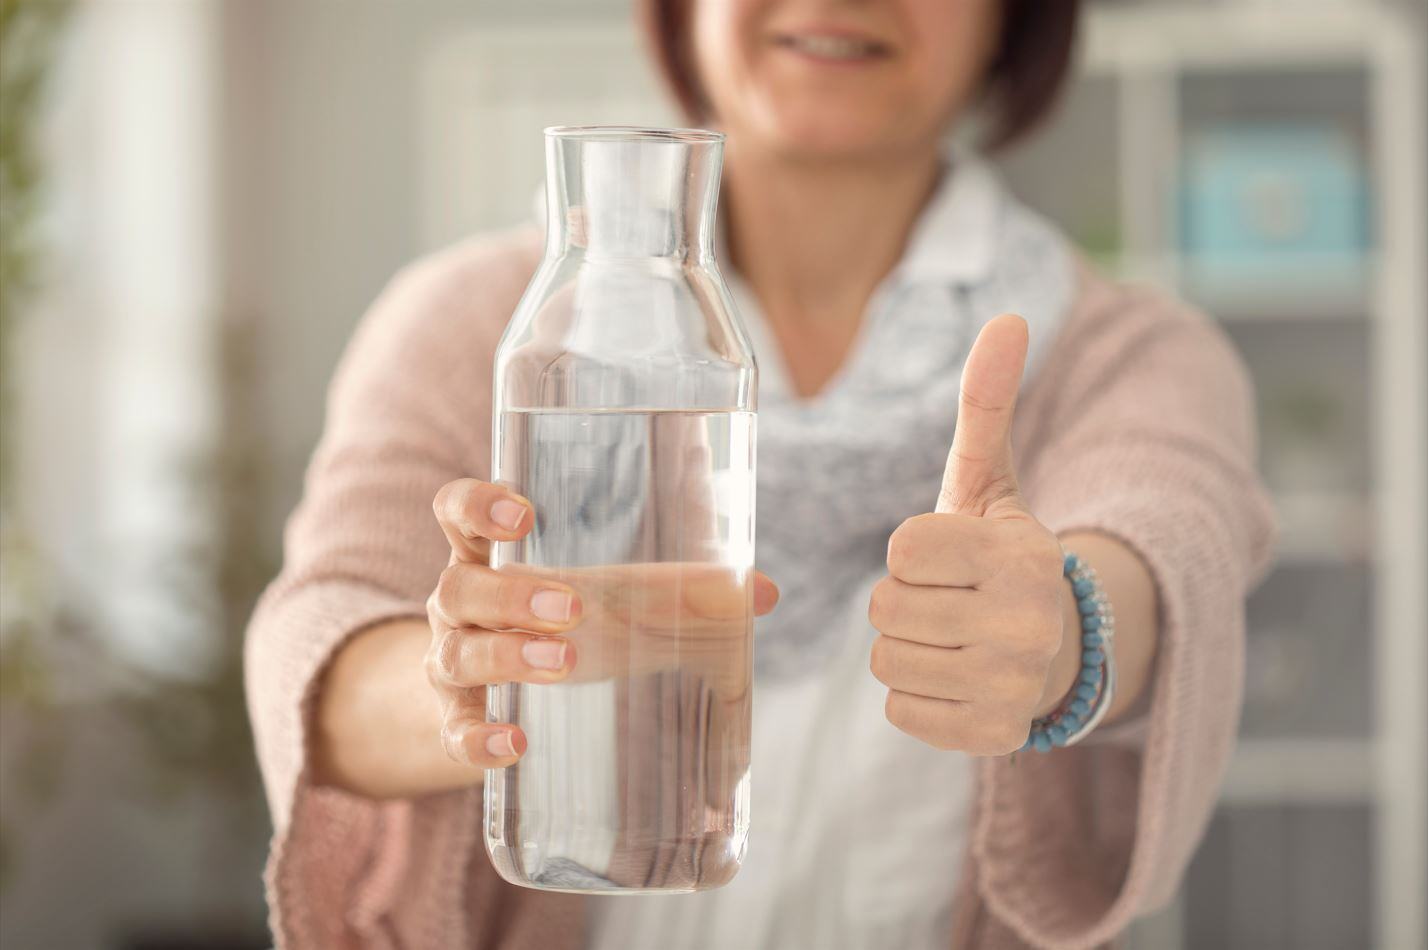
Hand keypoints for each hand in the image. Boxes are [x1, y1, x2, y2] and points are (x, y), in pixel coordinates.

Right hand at [426, 478, 777, 769]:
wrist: (501, 702)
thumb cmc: (569, 628)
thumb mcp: (619, 601)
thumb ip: (686, 590)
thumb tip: (765, 591)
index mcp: (491, 555)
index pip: (456, 512)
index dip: (478, 505)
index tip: (524, 515)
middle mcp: (459, 605)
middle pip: (460, 587)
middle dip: (513, 596)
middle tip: (574, 609)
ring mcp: (449, 665)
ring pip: (457, 654)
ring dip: (508, 658)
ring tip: (565, 664)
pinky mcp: (456, 723)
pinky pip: (454, 733)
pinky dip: (479, 738)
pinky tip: (515, 743)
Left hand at [868, 314, 1071, 754]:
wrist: (1058, 646)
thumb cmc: (1002, 556)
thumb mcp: (993, 481)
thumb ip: (987, 404)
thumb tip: (1008, 317)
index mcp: (1020, 553)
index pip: (901, 548)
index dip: (911, 550)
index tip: (948, 555)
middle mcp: (1026, 623)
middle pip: (885, 608)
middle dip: (904, 600)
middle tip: (950, 600)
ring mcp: (1012, 687)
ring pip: (886, 661)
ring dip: (907, 648)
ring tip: (954, 637)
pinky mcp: (992, 738)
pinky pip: (901, 711)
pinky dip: (917, 696)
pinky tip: (957, 678)